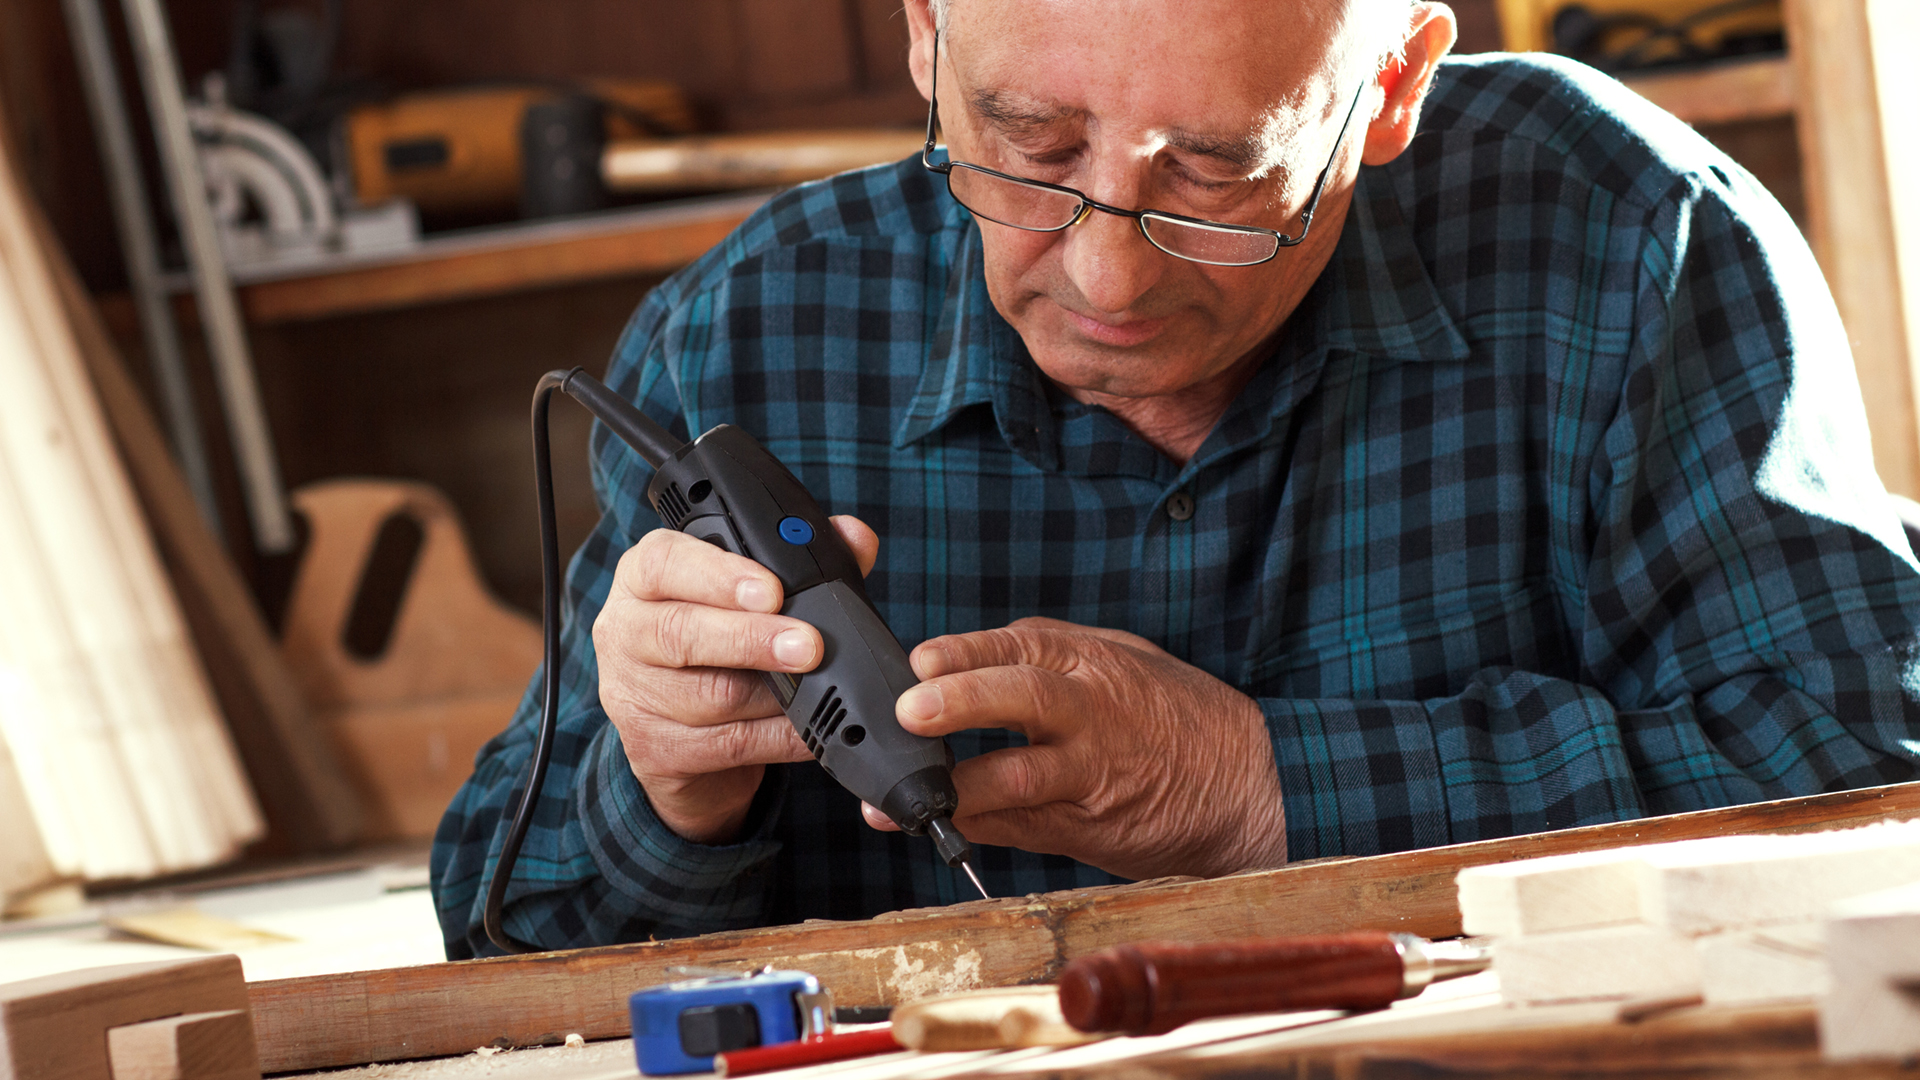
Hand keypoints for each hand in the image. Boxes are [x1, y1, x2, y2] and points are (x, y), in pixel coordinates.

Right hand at [593, 517, 877, 843]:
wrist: (682, 737)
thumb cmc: (719, 647)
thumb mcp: (745, 597)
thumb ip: (800, 563)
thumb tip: (856, 538)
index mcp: (644, 579)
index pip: (664, 563)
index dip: (719, 574)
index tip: (772, 589)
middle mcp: (625, 632)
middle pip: (680, 632)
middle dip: (753, 638)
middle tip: (809, 645)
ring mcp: (632, 697)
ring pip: (708, 695)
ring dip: (774, 695)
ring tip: (818, 688)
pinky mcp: (654, 751)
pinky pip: (727, 745)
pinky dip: (779, 738)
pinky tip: (809, 731)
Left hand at [862, 618, 1286, 879]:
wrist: (1247, 784)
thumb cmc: (1174, 714)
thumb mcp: (1125, 660)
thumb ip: (1052, 654)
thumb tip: (974, 654)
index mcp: (1094, 662)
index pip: (1020, 646)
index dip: (966, 652)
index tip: (920, 660)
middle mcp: (1091, 712)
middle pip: (1022, 697)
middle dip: (961, 700)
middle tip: (910, 710)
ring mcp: (1091, 772)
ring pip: (1019, 775)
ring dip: (959, 785)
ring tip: (907, 794)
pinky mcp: (1089, 825)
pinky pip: (1024, 826)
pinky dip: (978, 826)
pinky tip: (938, 824)